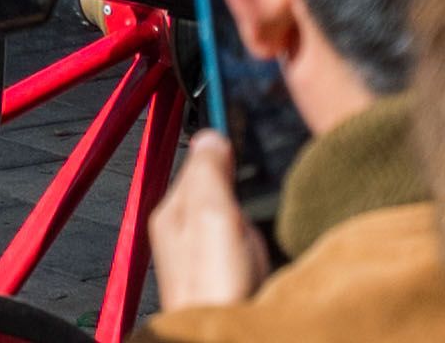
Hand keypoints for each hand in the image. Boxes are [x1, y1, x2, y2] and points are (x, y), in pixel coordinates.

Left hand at [147, 134, 270, 315]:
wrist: (226, 338)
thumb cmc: (212, 288)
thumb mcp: (209, 216)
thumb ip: (209, 173)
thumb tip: (210, 133)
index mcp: (173, 211)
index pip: (198, 160)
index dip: (224, 143)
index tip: (250, 123)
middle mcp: (185, 231)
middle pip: (217, 187)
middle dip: (242, 176)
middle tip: (268, 161)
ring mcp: (209, 255)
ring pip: (233, 214)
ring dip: (253, 206)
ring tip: (272, 196)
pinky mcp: (231, 276)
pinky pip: (246, 240)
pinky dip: (261, 234)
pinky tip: (271, 237)